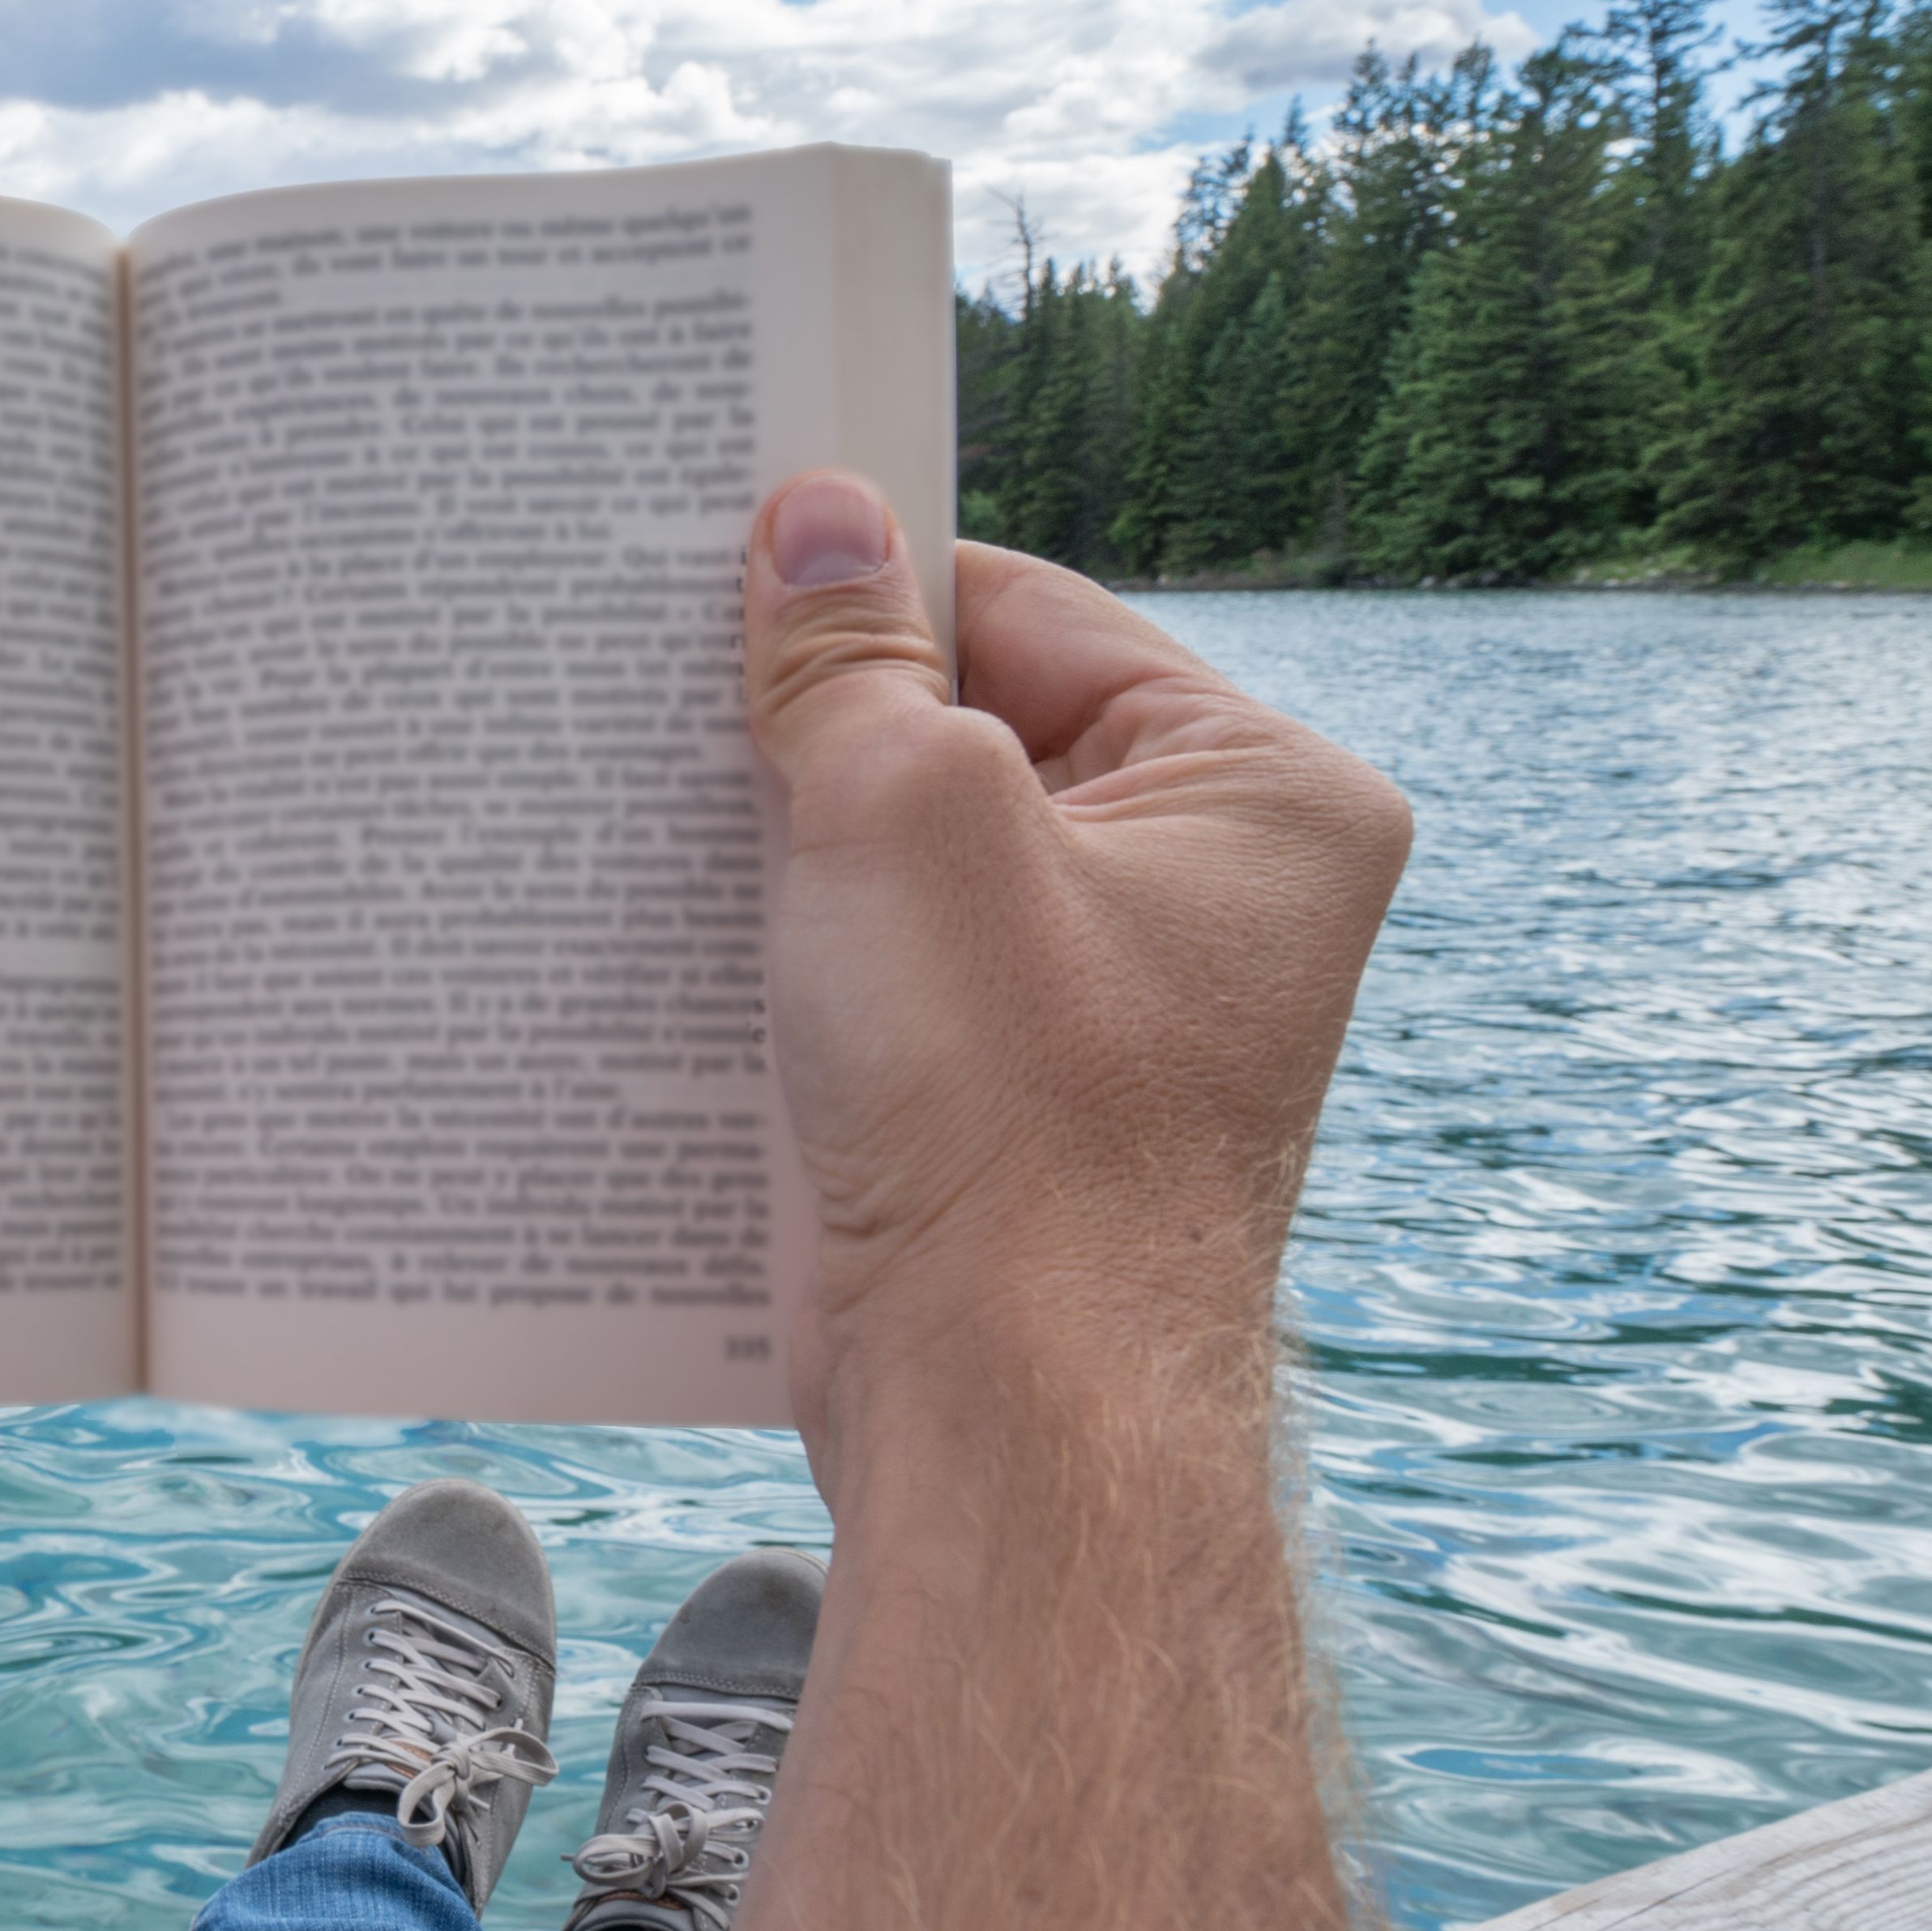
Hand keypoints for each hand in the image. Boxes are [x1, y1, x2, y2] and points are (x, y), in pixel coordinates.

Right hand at [739, 475, 1410, 1422]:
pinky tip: (689, 947)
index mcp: (1265, 796)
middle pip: (976, 734)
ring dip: (794, 851)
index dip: (872, 590)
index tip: (728, 569)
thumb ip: (847, 657)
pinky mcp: (1024, 1108)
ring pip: (920, 866)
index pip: (1031, 613)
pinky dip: (800, 961)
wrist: (1007, 1416)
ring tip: (666, 822)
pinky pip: (899, 981)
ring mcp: (1122, 1013)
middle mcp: (1220, 896)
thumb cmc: (1004, 1119)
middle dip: (823, 730)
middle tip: (672, 697)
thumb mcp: (901, 815)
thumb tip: (814, 514)